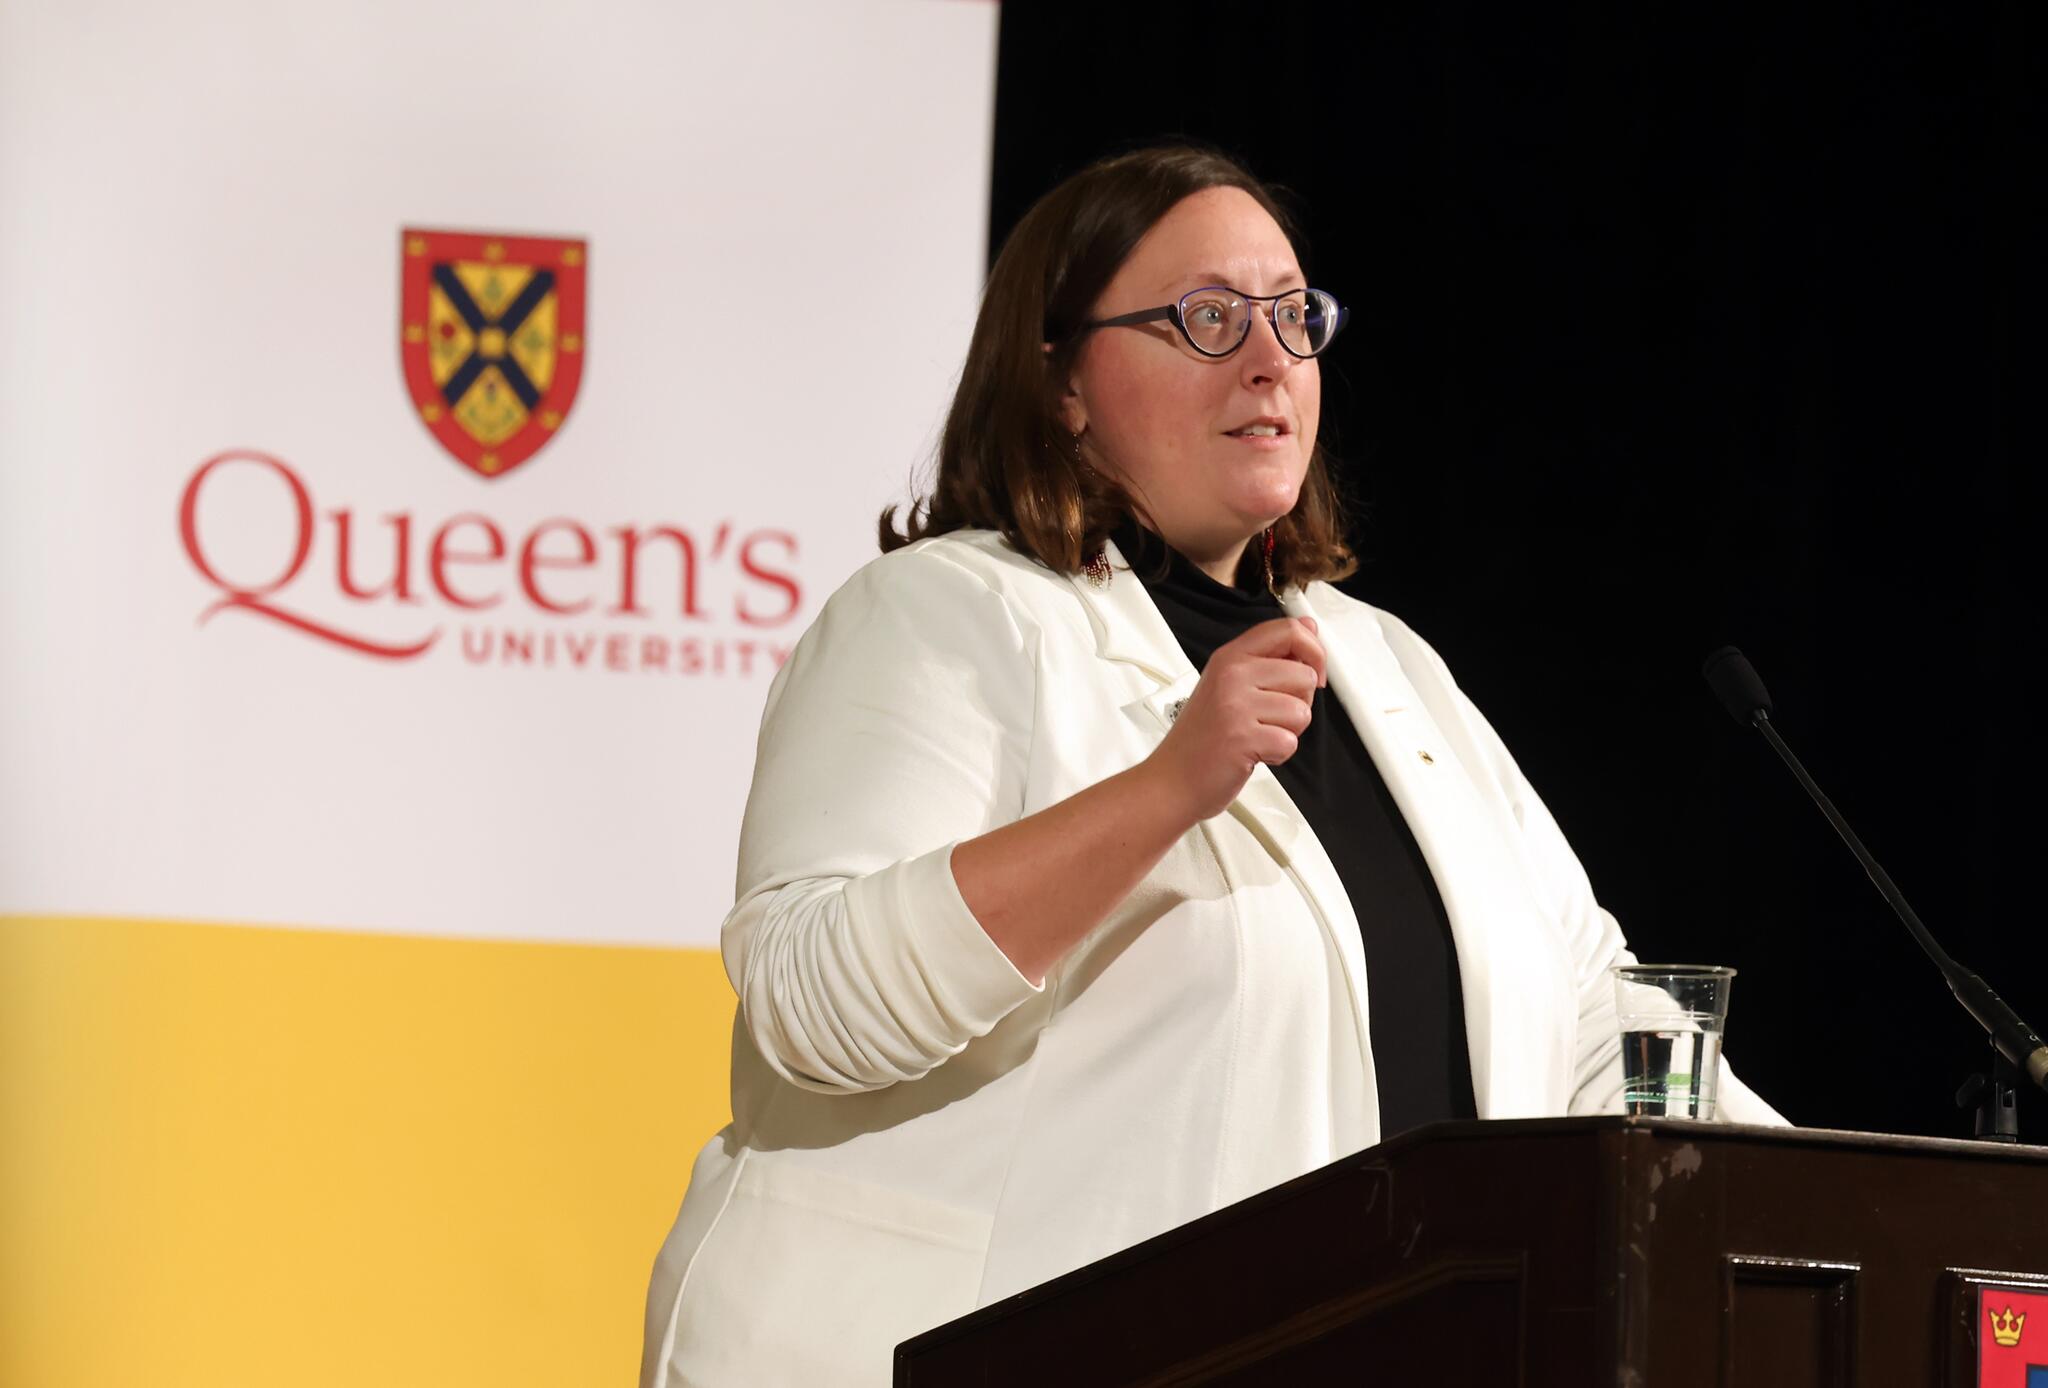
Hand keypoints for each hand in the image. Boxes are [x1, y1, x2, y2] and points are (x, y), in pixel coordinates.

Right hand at [1145, 616, 1326, 822]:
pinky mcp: (1243, 738)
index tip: (1312, 672)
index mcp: (1231, 657)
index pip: (1288, 630)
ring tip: (1258, 735)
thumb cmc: (1202, 737)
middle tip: (1269, 718)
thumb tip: (1309, 628)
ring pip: (1302, 711)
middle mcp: (1232, 675)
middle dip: (1299, 703)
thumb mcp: (1230, 684)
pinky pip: (1290, 742)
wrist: (1172, 780)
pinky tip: (1254, 753)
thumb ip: (1270, 657)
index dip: (1314, 650)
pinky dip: (1278, 755)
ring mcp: (1236, 705)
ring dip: (1288, 731)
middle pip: (1304, 675)